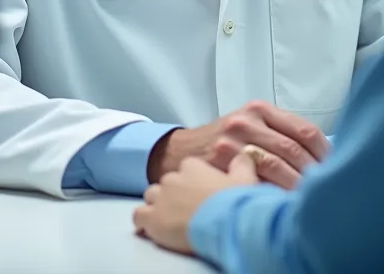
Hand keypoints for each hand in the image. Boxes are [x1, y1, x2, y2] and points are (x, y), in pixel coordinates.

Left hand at [134, 151, 258, 255]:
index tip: (199, 190)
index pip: (186, 168)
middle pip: (167, 182)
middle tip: (187, 207)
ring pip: (150, 196)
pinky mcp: (152, 219)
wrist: (223, 222)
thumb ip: (242, 163)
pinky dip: (143, 221)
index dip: (192, 180)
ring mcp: (161, 198)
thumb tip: (245, 155)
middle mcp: (173, 178)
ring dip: (157, 205)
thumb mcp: (245, 177)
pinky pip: (138, 216)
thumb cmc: (233, 202)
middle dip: (173, 193)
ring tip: (170, 217)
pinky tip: (152, 227)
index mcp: (193, 166)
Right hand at [147, 100, 327, 188]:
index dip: (324, 151)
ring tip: (310, 198)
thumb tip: (323, 154)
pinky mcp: (221, 163)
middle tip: (327, 188)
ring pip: (277, 166)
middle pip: (293, 149)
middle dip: (314, 172)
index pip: (304, 130)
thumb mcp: (252, 123)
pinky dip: (274, 193)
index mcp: (260, 109)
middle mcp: (247, 121)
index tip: (335, 167)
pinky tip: (284, 201)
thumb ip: (281, 131)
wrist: (183, 151)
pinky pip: (256, 181)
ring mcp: (233, 142)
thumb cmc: (226, 139)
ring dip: (298, 185)